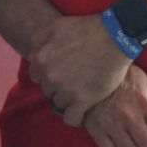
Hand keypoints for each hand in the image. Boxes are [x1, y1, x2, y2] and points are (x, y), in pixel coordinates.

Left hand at [28, 12, 131, 126]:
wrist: (113, 38)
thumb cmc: (86, 29)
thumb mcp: (54, 26)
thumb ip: (38, 41)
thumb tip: (32, 55)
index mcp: (40, 59)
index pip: (36, 76)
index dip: (48, 74)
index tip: (61, 72)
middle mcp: (49, 76)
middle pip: (48, 90)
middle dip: (58, 86)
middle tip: (74, 80)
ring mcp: (65, 90)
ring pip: (59, 103)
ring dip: (67, 99)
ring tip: (81, 91)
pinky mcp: (83, 101)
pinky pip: (71, 119)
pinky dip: (74, 117)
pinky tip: (81, 110)